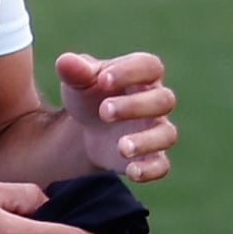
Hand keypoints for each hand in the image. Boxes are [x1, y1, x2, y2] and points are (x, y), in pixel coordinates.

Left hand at [56, 47, 177, 184]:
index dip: (129, 72)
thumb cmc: (89, 95)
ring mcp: (156, 131)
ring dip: (146, 141)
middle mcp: (155, 102)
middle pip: (163, 100)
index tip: (103, 80)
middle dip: (134, 106)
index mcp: (141, 75)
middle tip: (103, 112)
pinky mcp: (151, 158)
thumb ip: (75, 71)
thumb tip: (65, 62)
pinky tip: (132, 171)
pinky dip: (150, 169)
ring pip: (167, 134)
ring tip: (122, 146)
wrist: (88, 129)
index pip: (149, 66)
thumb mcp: (78, 81)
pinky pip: (162, 165)